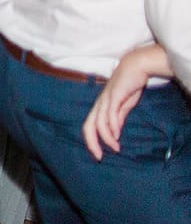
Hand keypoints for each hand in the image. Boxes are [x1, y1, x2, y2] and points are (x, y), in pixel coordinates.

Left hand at [83, 45, 166, 159]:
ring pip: (99, 121)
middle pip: (88, 125)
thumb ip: (118, 118)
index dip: (91, 140)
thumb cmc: (129, 86)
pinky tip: (116, 134)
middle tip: (99, 156)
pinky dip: (112, 124)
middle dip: (91, 142)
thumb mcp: (124, 106)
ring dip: (106, 137)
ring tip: (114, 147)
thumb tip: (114, 133)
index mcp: (100, 107)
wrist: (136, 67)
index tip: (99, 154)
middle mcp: (99, 104)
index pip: (89, 126)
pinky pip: (110, 112)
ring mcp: (106, 99)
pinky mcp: (114, 94)